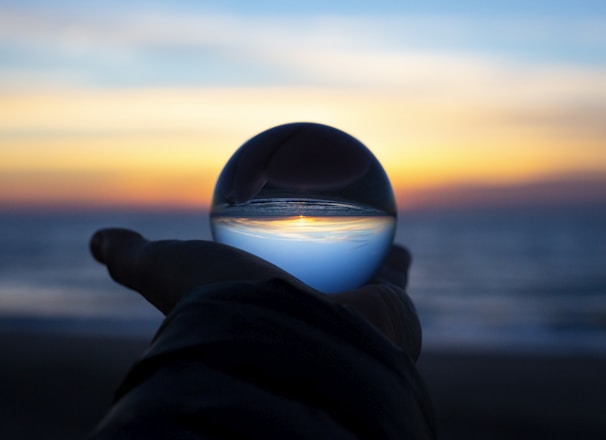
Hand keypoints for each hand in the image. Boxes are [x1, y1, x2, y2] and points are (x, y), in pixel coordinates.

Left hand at [90, 228, 421, 358]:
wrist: (284, 338)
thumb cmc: (221, 304)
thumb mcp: (164, 271)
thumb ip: (133, 258)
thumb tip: (97, 242)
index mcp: (263, 315)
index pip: (263, 282)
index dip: (263, 261)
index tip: (263, 241)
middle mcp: (308, 324)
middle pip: (314, 286)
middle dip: (320, 266)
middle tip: (319, 231)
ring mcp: (352, 323)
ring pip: (361, 282)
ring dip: (363, 260)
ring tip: (365, 224)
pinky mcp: (391, 315)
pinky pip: (393, 269)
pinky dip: (393, 247)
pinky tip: (388, 211)